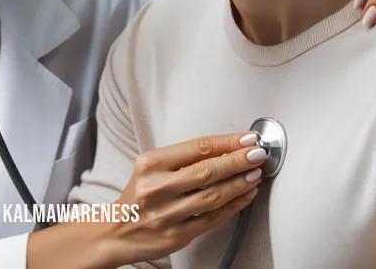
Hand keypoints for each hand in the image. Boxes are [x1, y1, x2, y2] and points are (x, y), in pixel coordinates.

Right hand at [103, 132, 264, 265]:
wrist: (117, 231)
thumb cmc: (139, 196)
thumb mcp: (150, 168)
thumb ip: (182, 159)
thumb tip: (225, 149)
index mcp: (150, 164)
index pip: (197, 147)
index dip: (227, 142)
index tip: (247, 139)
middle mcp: (157, 187)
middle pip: (207, 170)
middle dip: (238, 161)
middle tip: (257, 154)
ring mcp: (167, 213)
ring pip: (212, 196)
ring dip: (239, 184)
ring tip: (255, 174)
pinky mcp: (176, 235)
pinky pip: (212, 219)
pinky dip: (233, 206)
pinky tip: (245, 196)